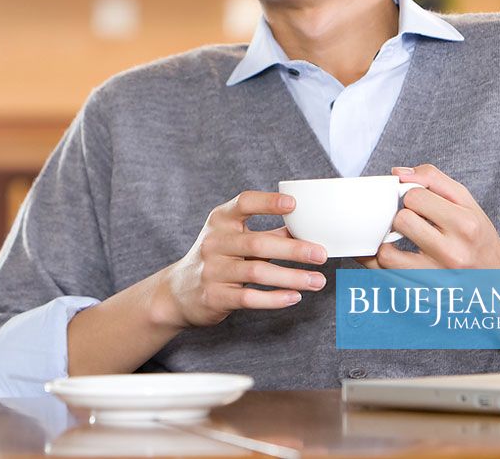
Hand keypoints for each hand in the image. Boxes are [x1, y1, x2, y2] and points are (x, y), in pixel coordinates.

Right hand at [155, 191, 328, 327]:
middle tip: (321, 254)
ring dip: (292, 277)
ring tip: (317, 281)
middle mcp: (214, 242)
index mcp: (220, 221)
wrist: (178, 292)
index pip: (244, 204)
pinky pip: (249, 298)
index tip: (294, 204)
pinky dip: (274, 298)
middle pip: (258, 243)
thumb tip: (306, 228)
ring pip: (257, 272)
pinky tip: (294, 297)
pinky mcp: (215, 297)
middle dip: (293, 249)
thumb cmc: (217, 259)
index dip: (268, 202)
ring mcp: (212, 270)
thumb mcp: (233, 238)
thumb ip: (267, 233)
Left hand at [358, 165, 499, 270]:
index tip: (416, 202)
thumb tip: (398, 173)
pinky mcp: (423, 293)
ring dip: (384, 241)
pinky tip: (380, 253)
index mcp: (465, 225)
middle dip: (400, 216)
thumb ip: (433, 179)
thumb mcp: (466, 201)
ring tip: (393, 237)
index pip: (416, 197)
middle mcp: (453, 253)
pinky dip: (376, 263)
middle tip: (408, 220)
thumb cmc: (476, 234)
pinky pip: (385, 278)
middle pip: (402, 222)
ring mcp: (437, 277)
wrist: (496, 276)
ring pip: (387, 254)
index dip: (410, 195)